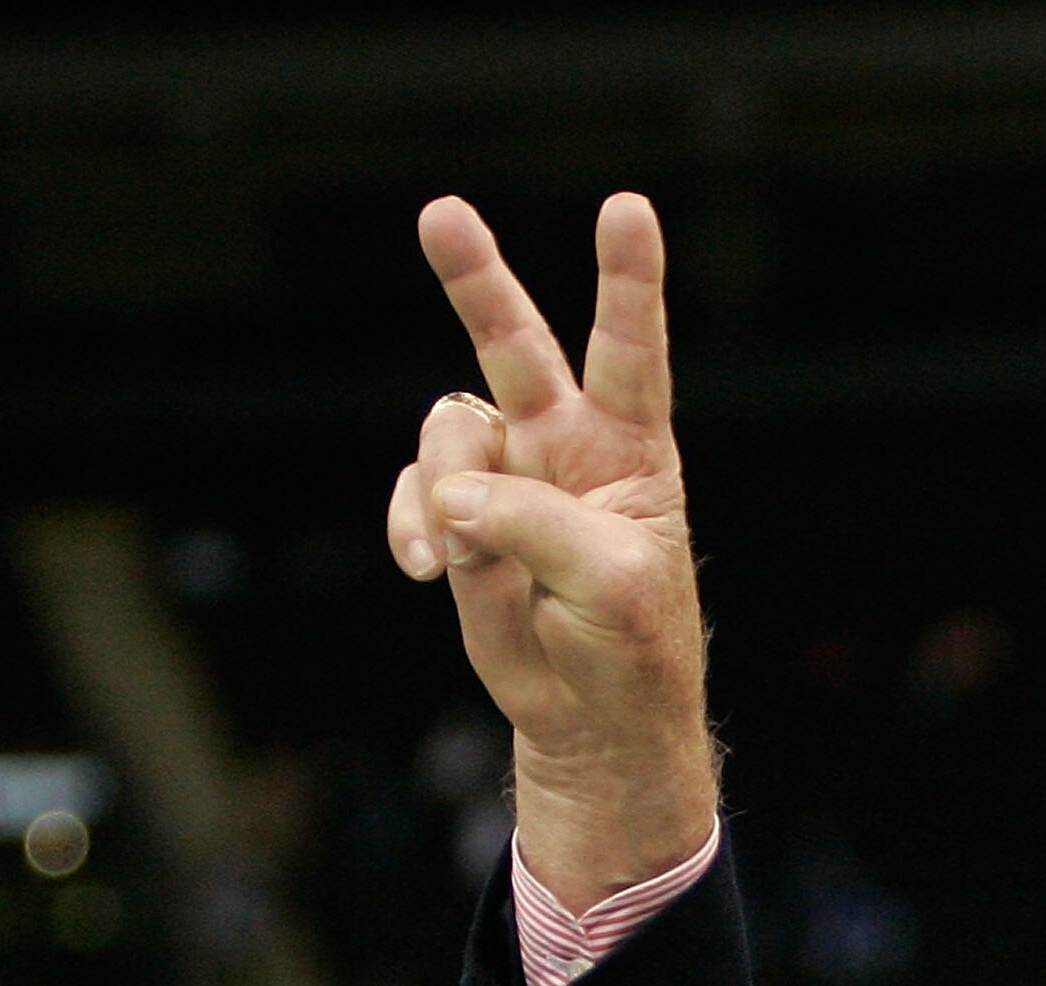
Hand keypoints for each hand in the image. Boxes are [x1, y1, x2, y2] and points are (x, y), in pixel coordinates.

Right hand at [387, 192, 717, 913]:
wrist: (591, 716)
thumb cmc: (632, 645)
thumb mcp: (611, 583)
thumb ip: (536, 524)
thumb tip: (453, 495)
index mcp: (631, 448)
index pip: (630, 351)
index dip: (627, 281)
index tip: (626, 209)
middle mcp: (566, 445)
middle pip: (516, 344)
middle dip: (477, 280)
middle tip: (441, 213)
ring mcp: (506, 477)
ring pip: (449, 428)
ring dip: (444, 485)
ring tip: (463, 556)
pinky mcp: (457, 519)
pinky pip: (415, 492)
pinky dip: (413, 525)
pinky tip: (429, 567)